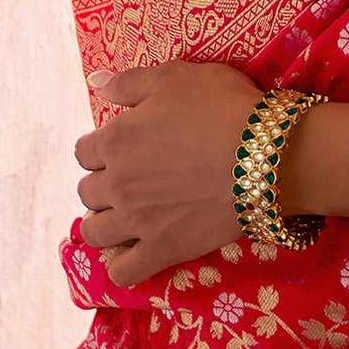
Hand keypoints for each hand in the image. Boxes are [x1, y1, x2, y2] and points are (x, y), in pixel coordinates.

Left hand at [74, 59, 266, 288]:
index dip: (101, 148)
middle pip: (87, 191)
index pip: (83, 151)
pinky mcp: (162, 250)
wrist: (264, 155)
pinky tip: (134, 252)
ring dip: (104, 224)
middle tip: (130, 179)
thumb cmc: (220, 107)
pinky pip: (123, 272)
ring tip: (125, 217)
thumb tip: (94, 84)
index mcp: (115, 140)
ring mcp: (137, 221)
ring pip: (95, 233)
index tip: (122, 147)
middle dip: (103, 184)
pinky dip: (122, 265)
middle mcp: (117, 183)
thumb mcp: (174, 77)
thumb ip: (128, 82)